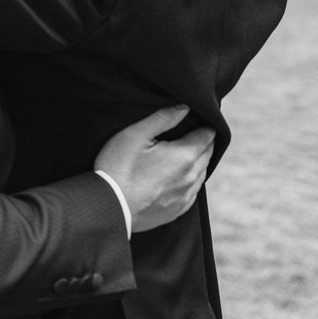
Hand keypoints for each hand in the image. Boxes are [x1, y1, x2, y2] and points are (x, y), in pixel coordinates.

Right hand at [94, 105, 215, 232]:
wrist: (109, 206)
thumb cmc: (118, 166)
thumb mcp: (135, 134)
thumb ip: (163, 118)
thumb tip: (184, 107)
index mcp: (184, 156)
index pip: (207, 137)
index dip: (206, 127)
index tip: (201, 121)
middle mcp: (191, 177)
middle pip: (207, 155)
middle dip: (204, 143)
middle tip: (196, 134)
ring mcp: (185, 196)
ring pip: (202, 174)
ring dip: (198, 162)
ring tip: (187, 154)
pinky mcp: (176, 211)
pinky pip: (192, 193)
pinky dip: (190, 182)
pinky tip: (179, 178)